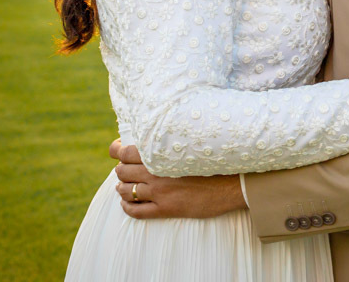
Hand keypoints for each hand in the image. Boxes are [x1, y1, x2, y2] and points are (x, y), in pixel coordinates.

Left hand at [109, 141, 245, 218]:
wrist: (232, 184)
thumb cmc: (214, 161)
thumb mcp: (191, 146)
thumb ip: (169, 144)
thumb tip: (154, 138)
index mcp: (161, 154)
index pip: (125, 152)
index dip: (116, 150)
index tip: (117, 149)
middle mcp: (156, 173)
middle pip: (122, 172)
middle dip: (121, 169)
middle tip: (125, 168)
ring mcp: (160, 193)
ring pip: (126, 191)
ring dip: (122, 187)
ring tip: (125, 185)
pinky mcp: (166, 209)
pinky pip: (136, 211)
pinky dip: (127, 206)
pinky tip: (128, 202)